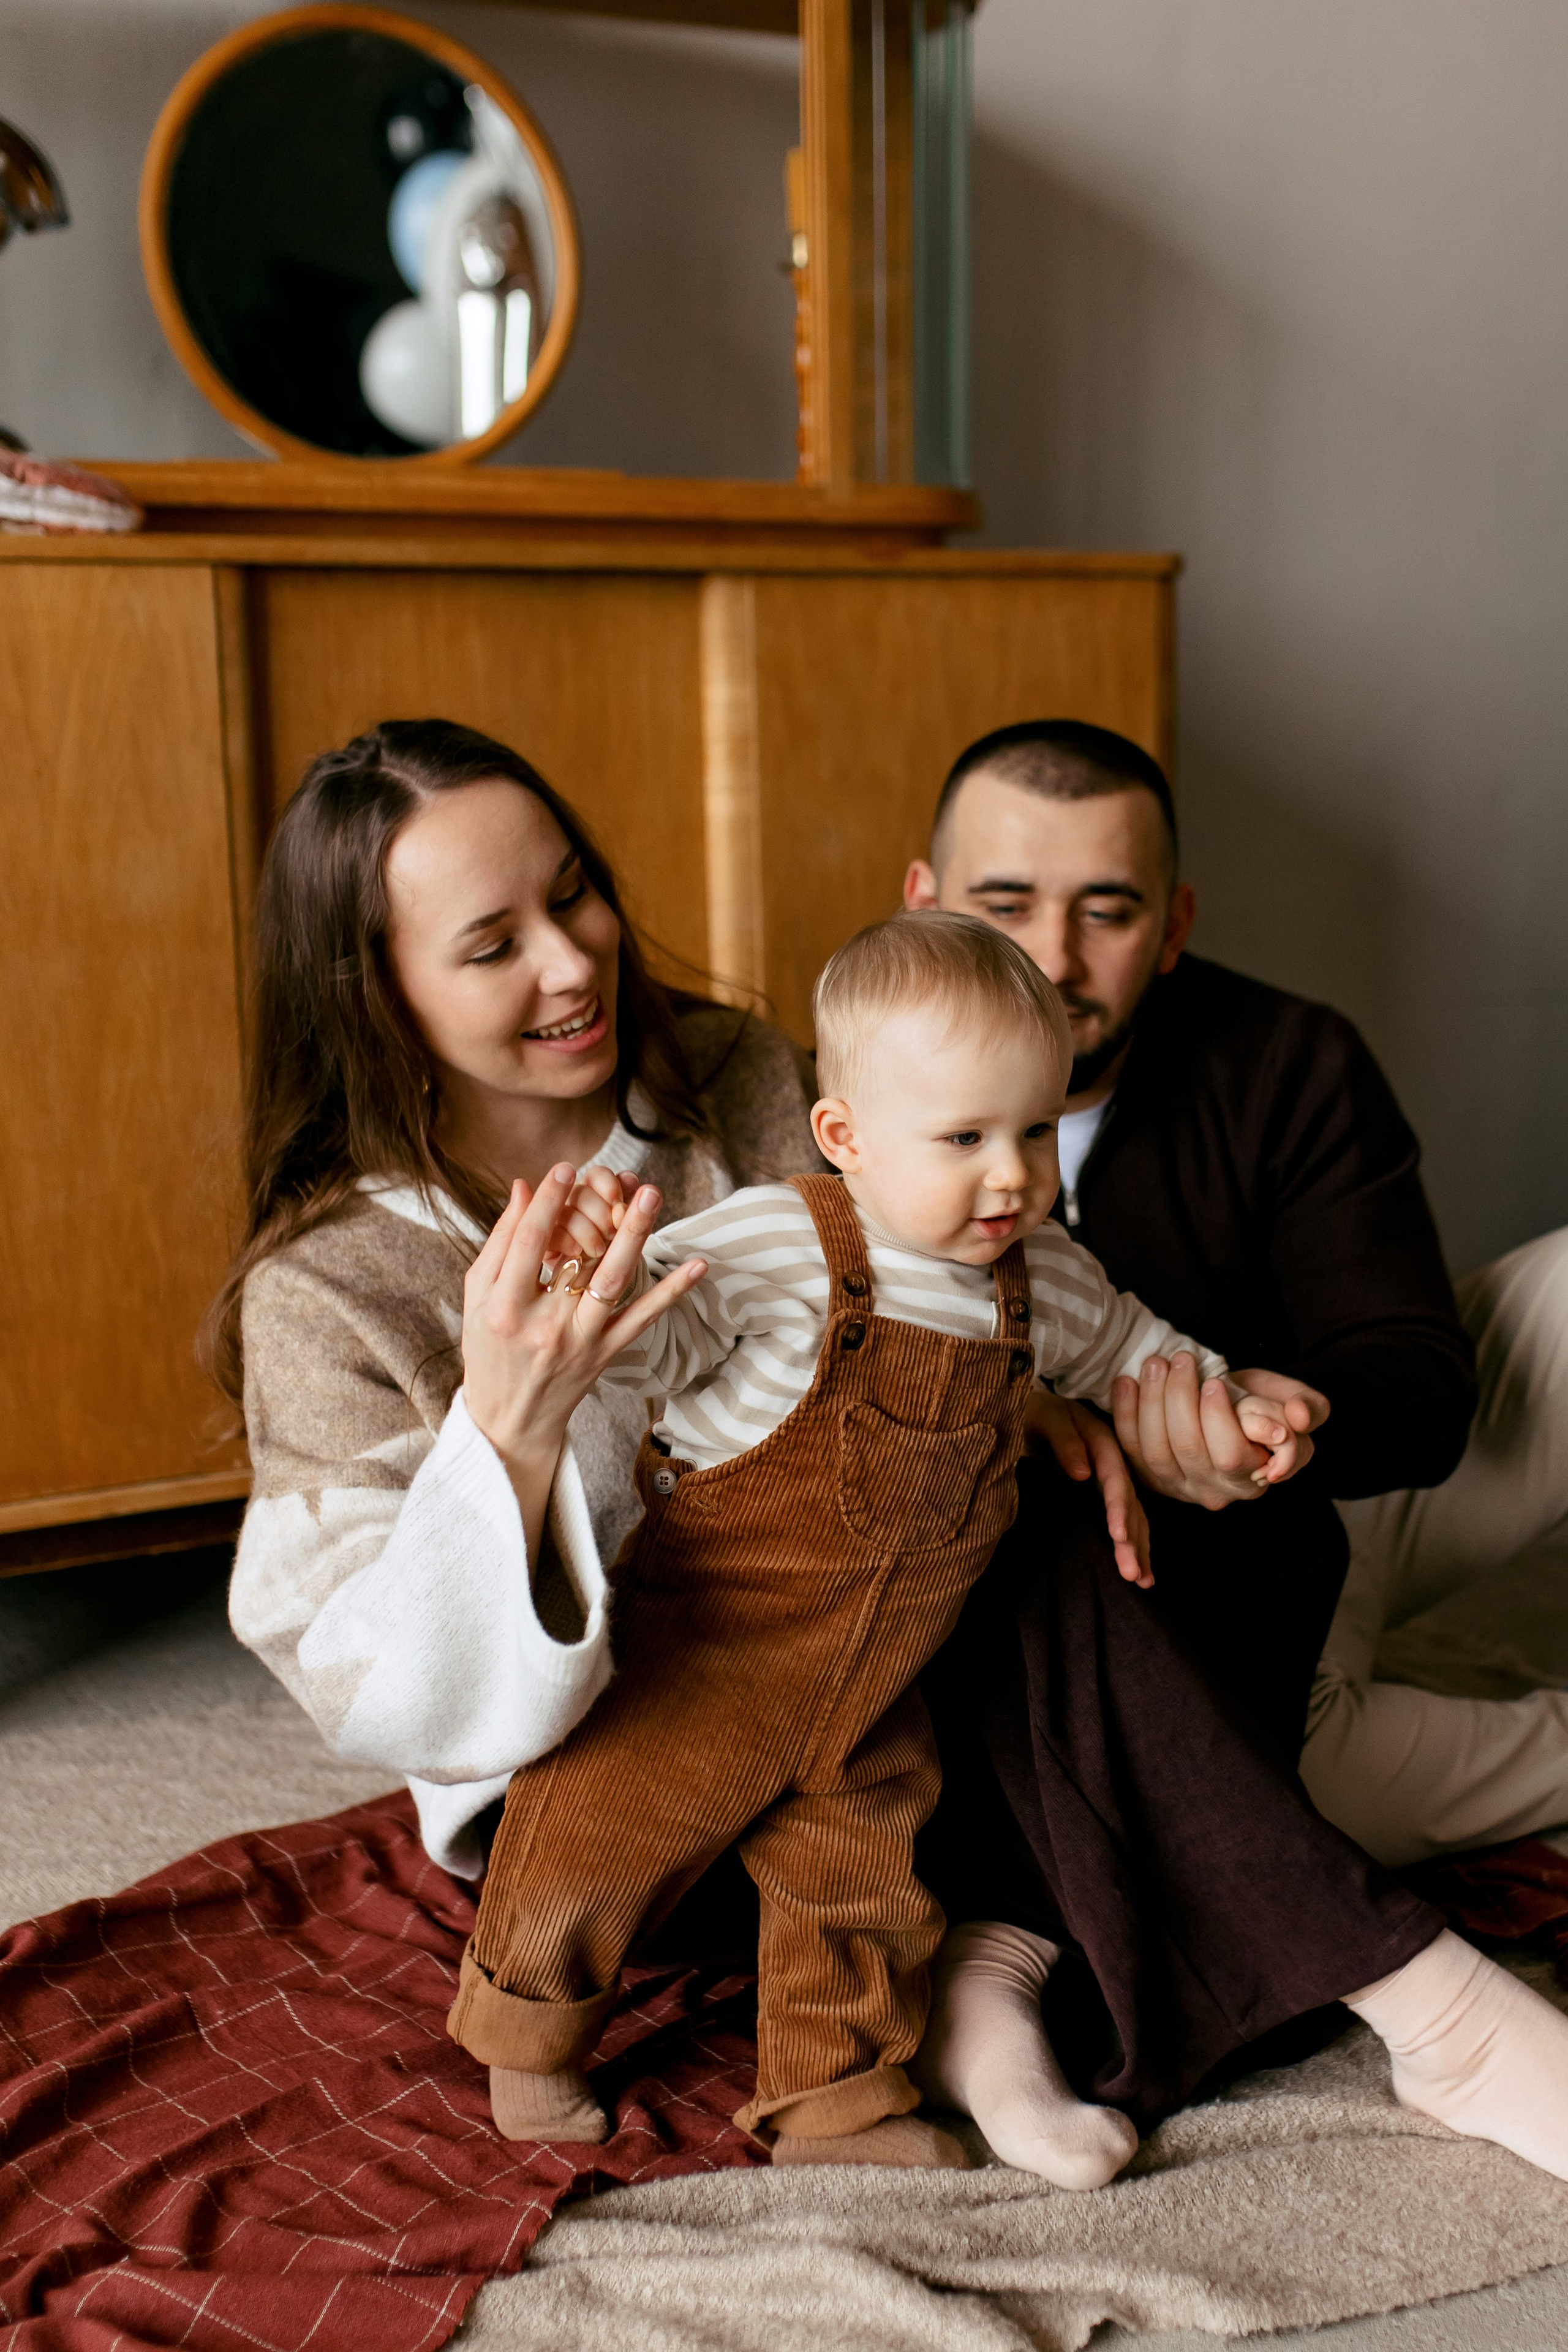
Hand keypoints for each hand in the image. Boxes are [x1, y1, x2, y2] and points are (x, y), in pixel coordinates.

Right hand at [463, 1167, 703, 1549]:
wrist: (510, 1418)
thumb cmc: (487, 1347)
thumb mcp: (478, 1297)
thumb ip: (500, 1242)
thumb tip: (523, 1187)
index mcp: (504, 1307)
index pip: (528, 1243)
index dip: (548, 1202)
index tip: (565, 1168)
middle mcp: (544, 1325)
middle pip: (577, 1259)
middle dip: (600, 1215)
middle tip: (624, 1178)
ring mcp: (579, 1341)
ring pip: (613, 1283)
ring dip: (637, 1237)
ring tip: (652, 1197)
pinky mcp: (605, 1354)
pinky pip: (642, 1318)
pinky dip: (672, 1292)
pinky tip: (698, 1265)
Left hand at [1024, 1389, 1152, 1586]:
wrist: (1033, 1411)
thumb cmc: (1037, 1412)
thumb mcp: (1045, 1417)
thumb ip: (1063, 1439)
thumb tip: (1083, 1474)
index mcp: (1102, 1444)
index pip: (1115, 1480)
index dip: (1119, 1508)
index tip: (1119, 1537)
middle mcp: (1112, 1466)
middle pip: (1129, 1505)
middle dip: (1133, 1540)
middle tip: (1132, 1574)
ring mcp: (1109, 1483)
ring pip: (1132, 1518)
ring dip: (1138, 1550)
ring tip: (1143, 1582)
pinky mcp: (1100, 1496)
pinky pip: (1124, 1522)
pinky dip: (1134, 1545)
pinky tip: (1142, 1571)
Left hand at [1110, 1353, 1327, 1508]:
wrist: (1240, 1410)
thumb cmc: (1271, 1405)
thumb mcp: (1301, 1403)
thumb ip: (1308, 1408)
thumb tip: (1298, 1416)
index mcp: (1255, 1477)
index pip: (1230, 1457)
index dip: (1217, 1419)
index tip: (1214, 1382)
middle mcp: (1216, 1491)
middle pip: (1188, 1451)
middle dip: (1179, 1400)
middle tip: (1181, 1360)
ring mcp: (1179, 1487)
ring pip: (1155, 1452)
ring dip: (1150, 1402)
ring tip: (1157, 1363)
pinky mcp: (1150, 1475)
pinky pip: (1130, 1449)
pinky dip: (1125, 1414)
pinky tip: (1126, 1381)